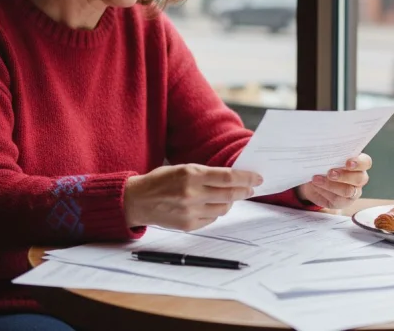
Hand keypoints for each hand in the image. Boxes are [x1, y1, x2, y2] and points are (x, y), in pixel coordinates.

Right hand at [124, 164, 262, 230]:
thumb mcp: (182, 168)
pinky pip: (212, 218)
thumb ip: (205, 174)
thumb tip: (232, 179)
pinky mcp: (188, 225)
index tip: (257, 178)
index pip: (227, 177)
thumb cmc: (160, 181)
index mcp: (191, 175)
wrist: (137, 201)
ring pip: (223, 208)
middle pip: (229, 194)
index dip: (246, 178)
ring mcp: (190, 211)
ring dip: (230, 201)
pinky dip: (216, 211)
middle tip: (252, 189)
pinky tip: (212, 205)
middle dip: (245, 191)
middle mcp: (192, 194)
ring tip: (230, 196)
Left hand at [295, 153, 370, 209]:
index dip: (359, 162)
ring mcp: (353, 192)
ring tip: (316, 179)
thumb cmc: (323, 165)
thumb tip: (321, 153)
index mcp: (358, 164)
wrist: (313, 181)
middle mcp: (359, 178)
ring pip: (348, 191)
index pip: (366, 162)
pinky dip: (324, 192)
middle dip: (344, 176)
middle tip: (330, 173)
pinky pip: (337, 199)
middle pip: (359, 178)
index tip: (348, 162)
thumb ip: (330, 156)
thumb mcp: (327, 158)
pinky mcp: (343, 202)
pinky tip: (316, 186)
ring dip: (331, 185)